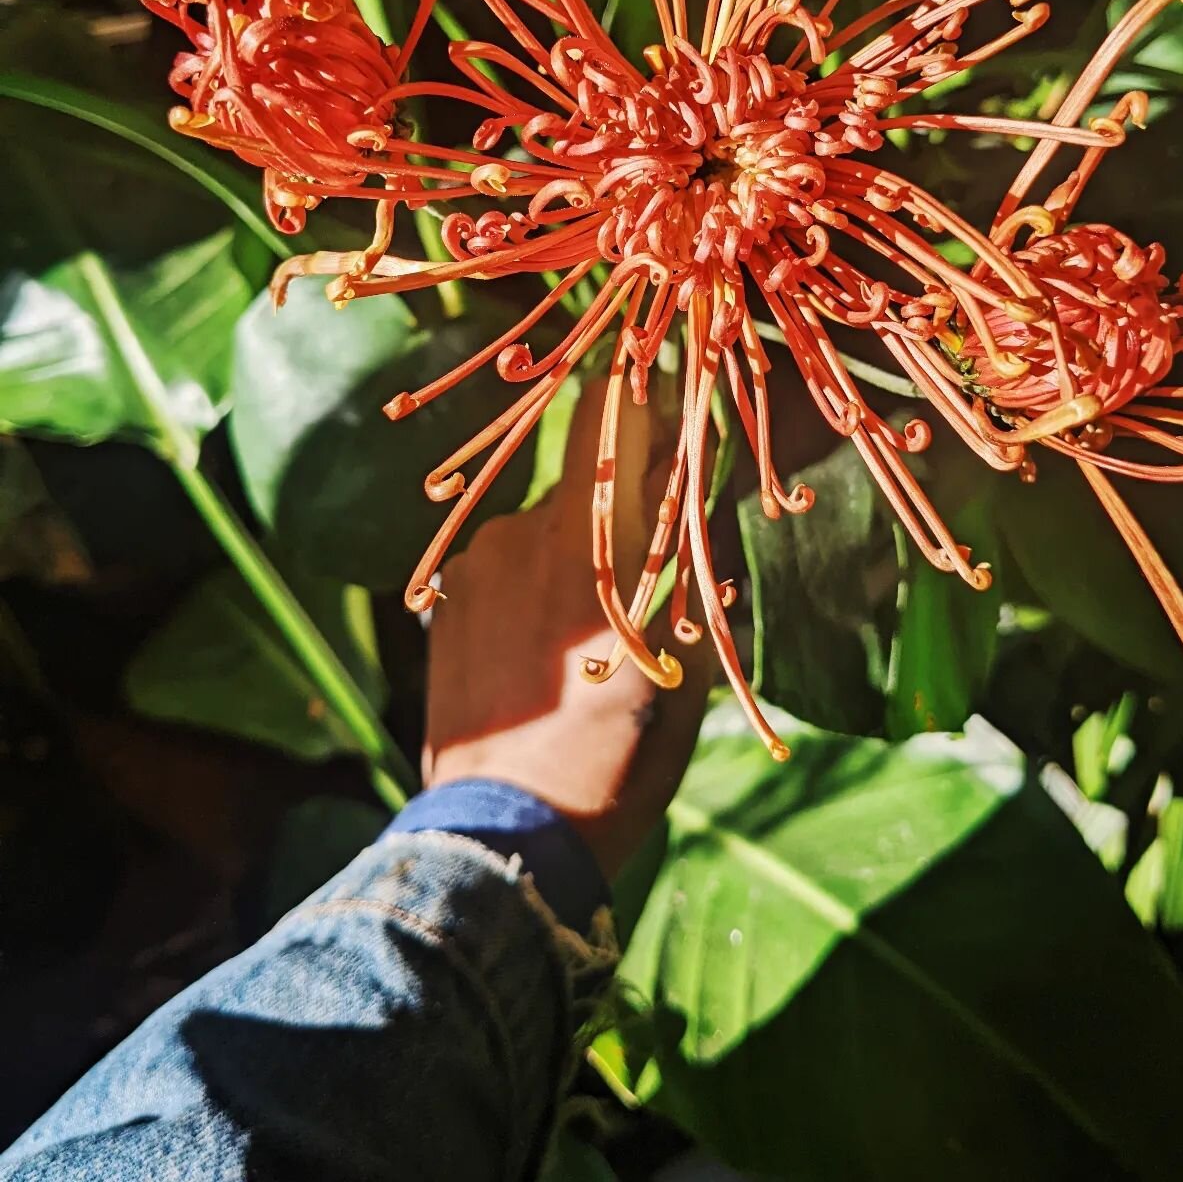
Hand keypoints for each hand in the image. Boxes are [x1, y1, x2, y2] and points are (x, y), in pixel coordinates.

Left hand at [423, 372, 710, 877]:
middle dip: (620, 501)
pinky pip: (503, 566)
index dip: (640, 391)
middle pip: (584, 476)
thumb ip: (689, 561)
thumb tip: (697, 488)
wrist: (506, 834)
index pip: (608, 409)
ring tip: (584, 636)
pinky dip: (529, 588)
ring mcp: (475, 566)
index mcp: (592, 537)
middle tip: (643, 564)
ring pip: (544, 526)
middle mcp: (523, 530)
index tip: (666, 389)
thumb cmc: (620, 754)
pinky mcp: (444, 601)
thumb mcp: (688, 662)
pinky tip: (540, 652)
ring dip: (572, 553)